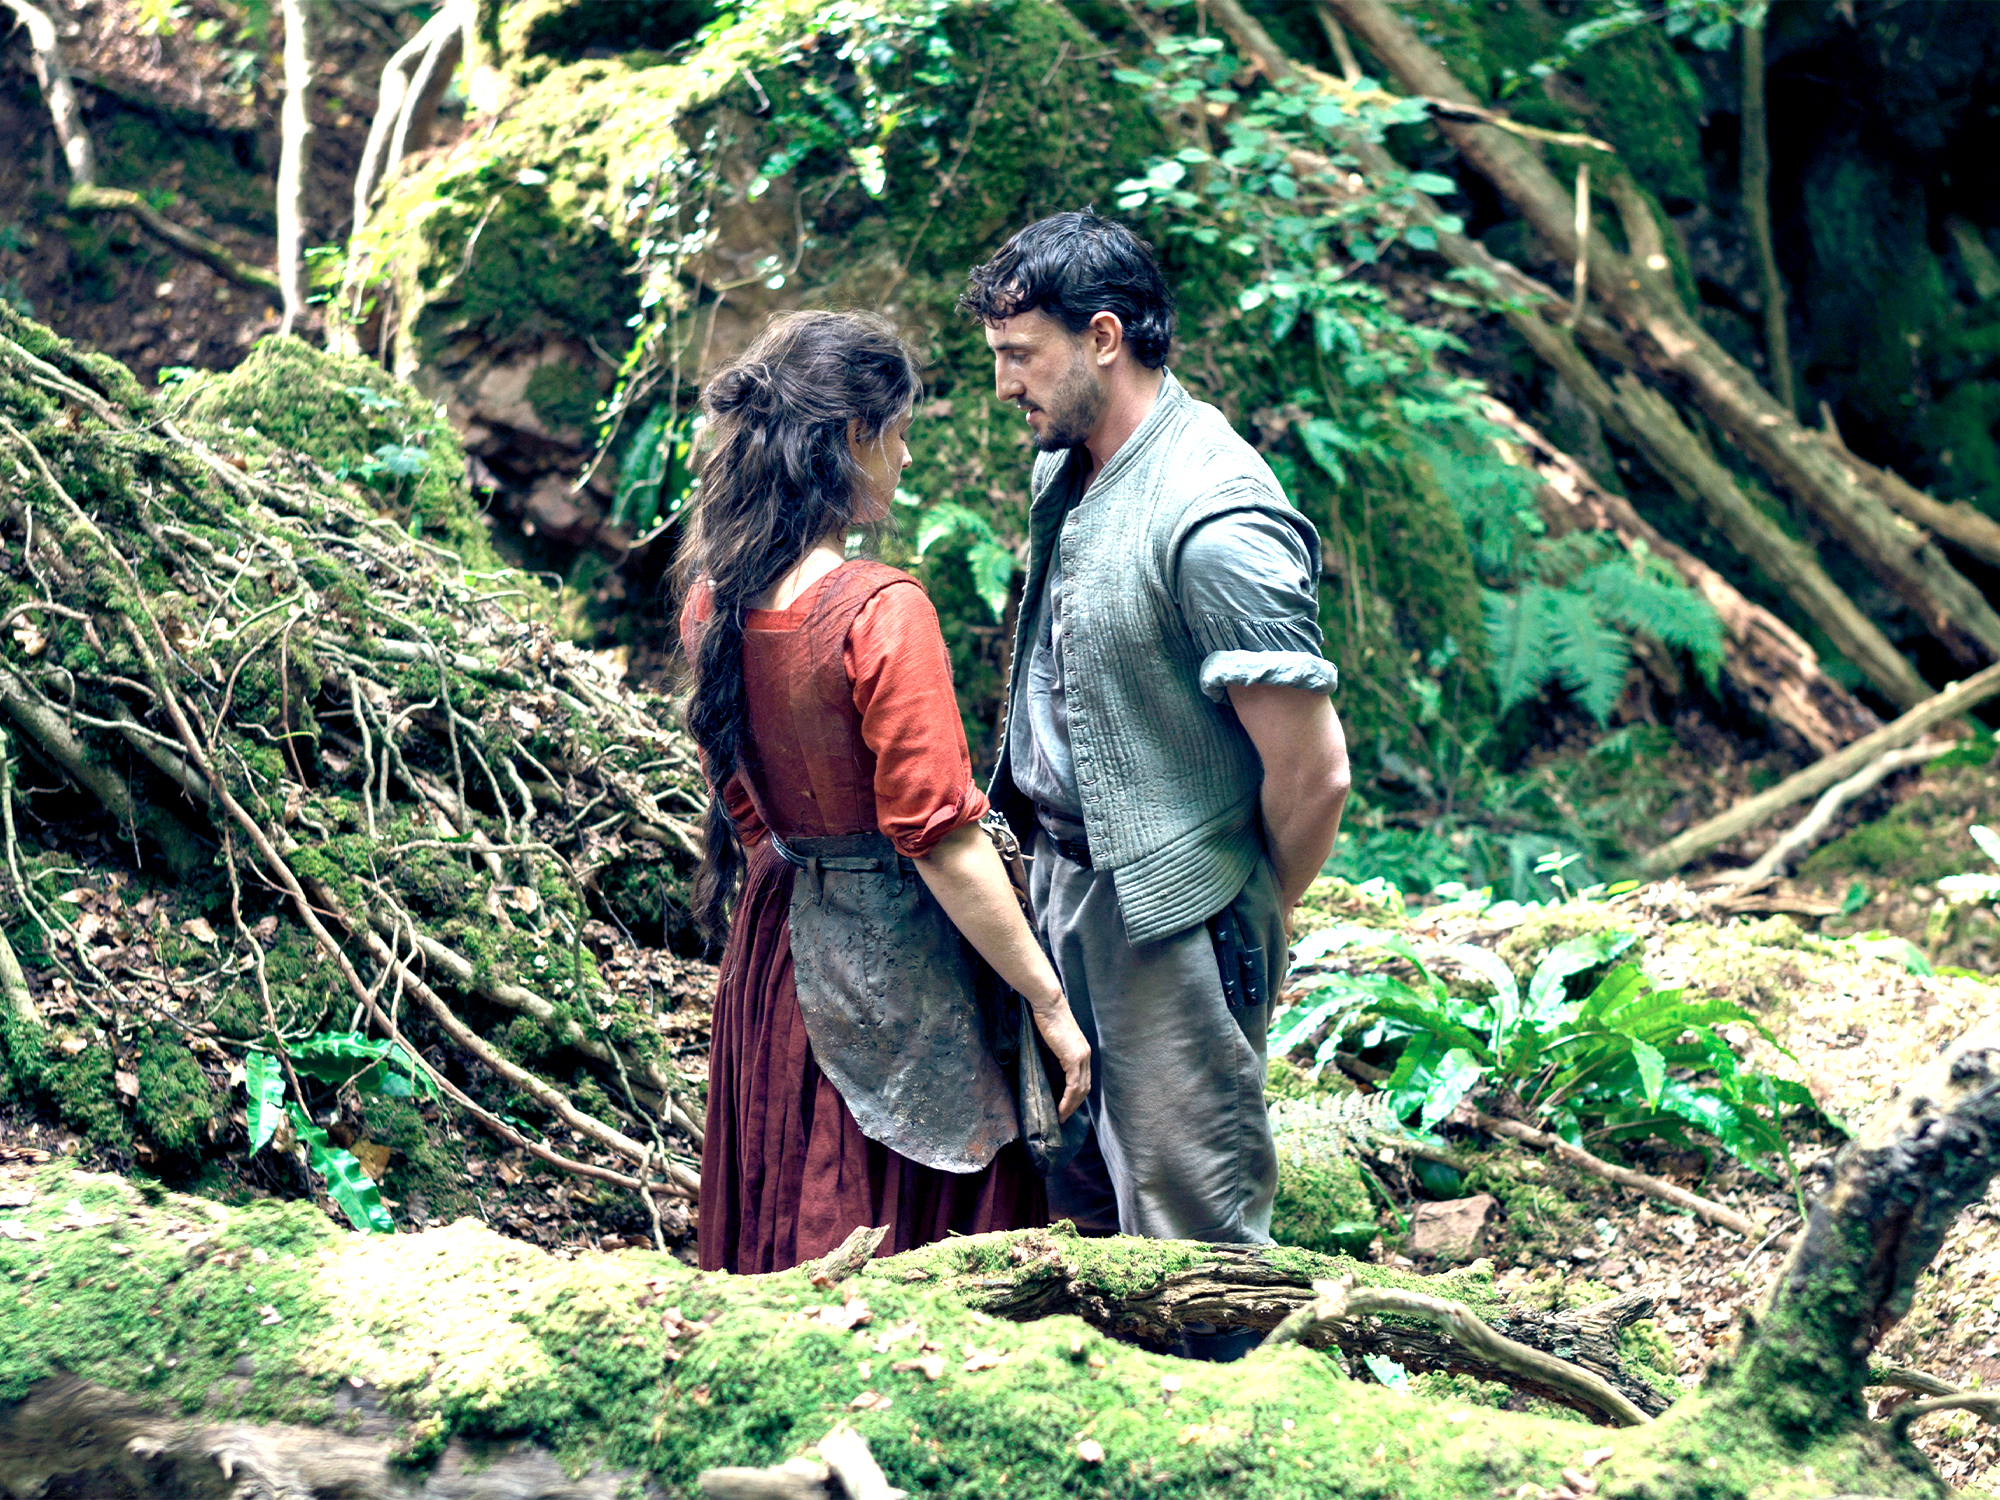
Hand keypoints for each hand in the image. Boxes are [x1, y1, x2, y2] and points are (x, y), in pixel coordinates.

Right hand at [1030, 995, 1091, 1120]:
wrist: (1049, 1005)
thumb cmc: (1047, 1018)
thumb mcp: (1054, 1041)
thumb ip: (1056, 1055)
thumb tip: (1049, 1070)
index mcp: (1083, 1051)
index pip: (1084, 1079)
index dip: (1076, 1096)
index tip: (1067, 1107)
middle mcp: (1086, 1055)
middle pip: (1085, 1087)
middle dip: (1075, 1105)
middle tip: (1063, 1118)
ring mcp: (1081, 1057)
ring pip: (1080, 1089)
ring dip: (1071, 1106)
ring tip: (1060, 1117)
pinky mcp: (1073, 1058)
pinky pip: (1073, 1085)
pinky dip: (1068, 1099)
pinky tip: (1061, 1108)